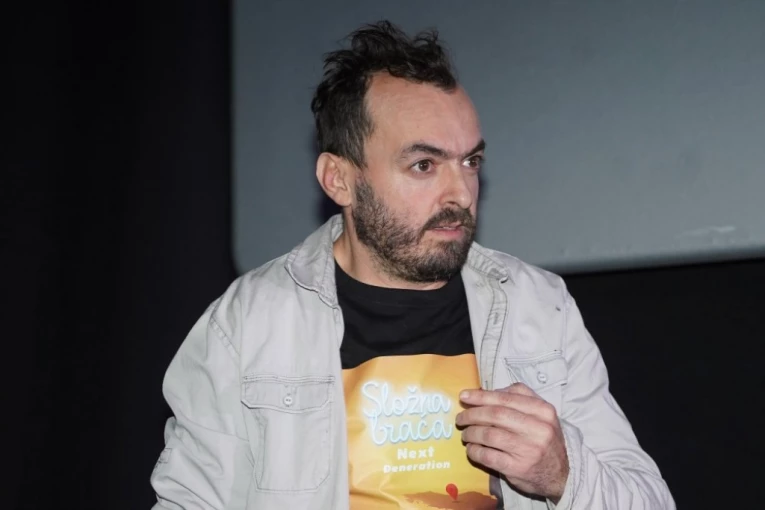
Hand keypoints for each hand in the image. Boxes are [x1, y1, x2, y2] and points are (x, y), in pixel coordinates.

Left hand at [455, 383, 568, 502]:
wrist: (561, 474)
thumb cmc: (545, 438)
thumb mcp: (542, 414)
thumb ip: (521, 396)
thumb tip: (490, 391)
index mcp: (542, 410)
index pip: (505, 398)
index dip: (481, 396)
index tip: (464, 396)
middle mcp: (537, 428)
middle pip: (495, 415)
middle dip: (472, 414)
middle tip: (461, 418)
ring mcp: (528, 449)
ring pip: (489, 435)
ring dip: (471, 433)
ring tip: (465, 434)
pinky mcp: (518, 468)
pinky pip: (488, 456)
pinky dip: (474, 451)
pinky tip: (471, 449)